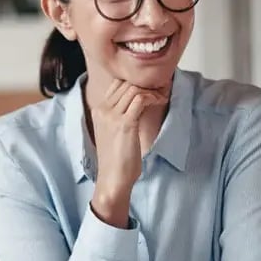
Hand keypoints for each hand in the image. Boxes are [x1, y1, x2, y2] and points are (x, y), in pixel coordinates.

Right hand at [90, 79, 167, 227]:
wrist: (113, 179)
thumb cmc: (117, 159)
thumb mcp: (114, 132)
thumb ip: (120, 116)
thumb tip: (138, 102)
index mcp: (98, 111)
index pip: (116, 84)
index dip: (135, 81)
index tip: (150, 87)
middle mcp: (103, 110)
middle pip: (125, 83)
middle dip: (145, 83)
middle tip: (161, 88)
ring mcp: (112, 116)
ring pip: (133, 89)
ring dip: (151, 90)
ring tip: (162, 97)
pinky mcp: (125, 123)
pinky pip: (140, 99)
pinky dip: (152, 97)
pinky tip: (160, 102)